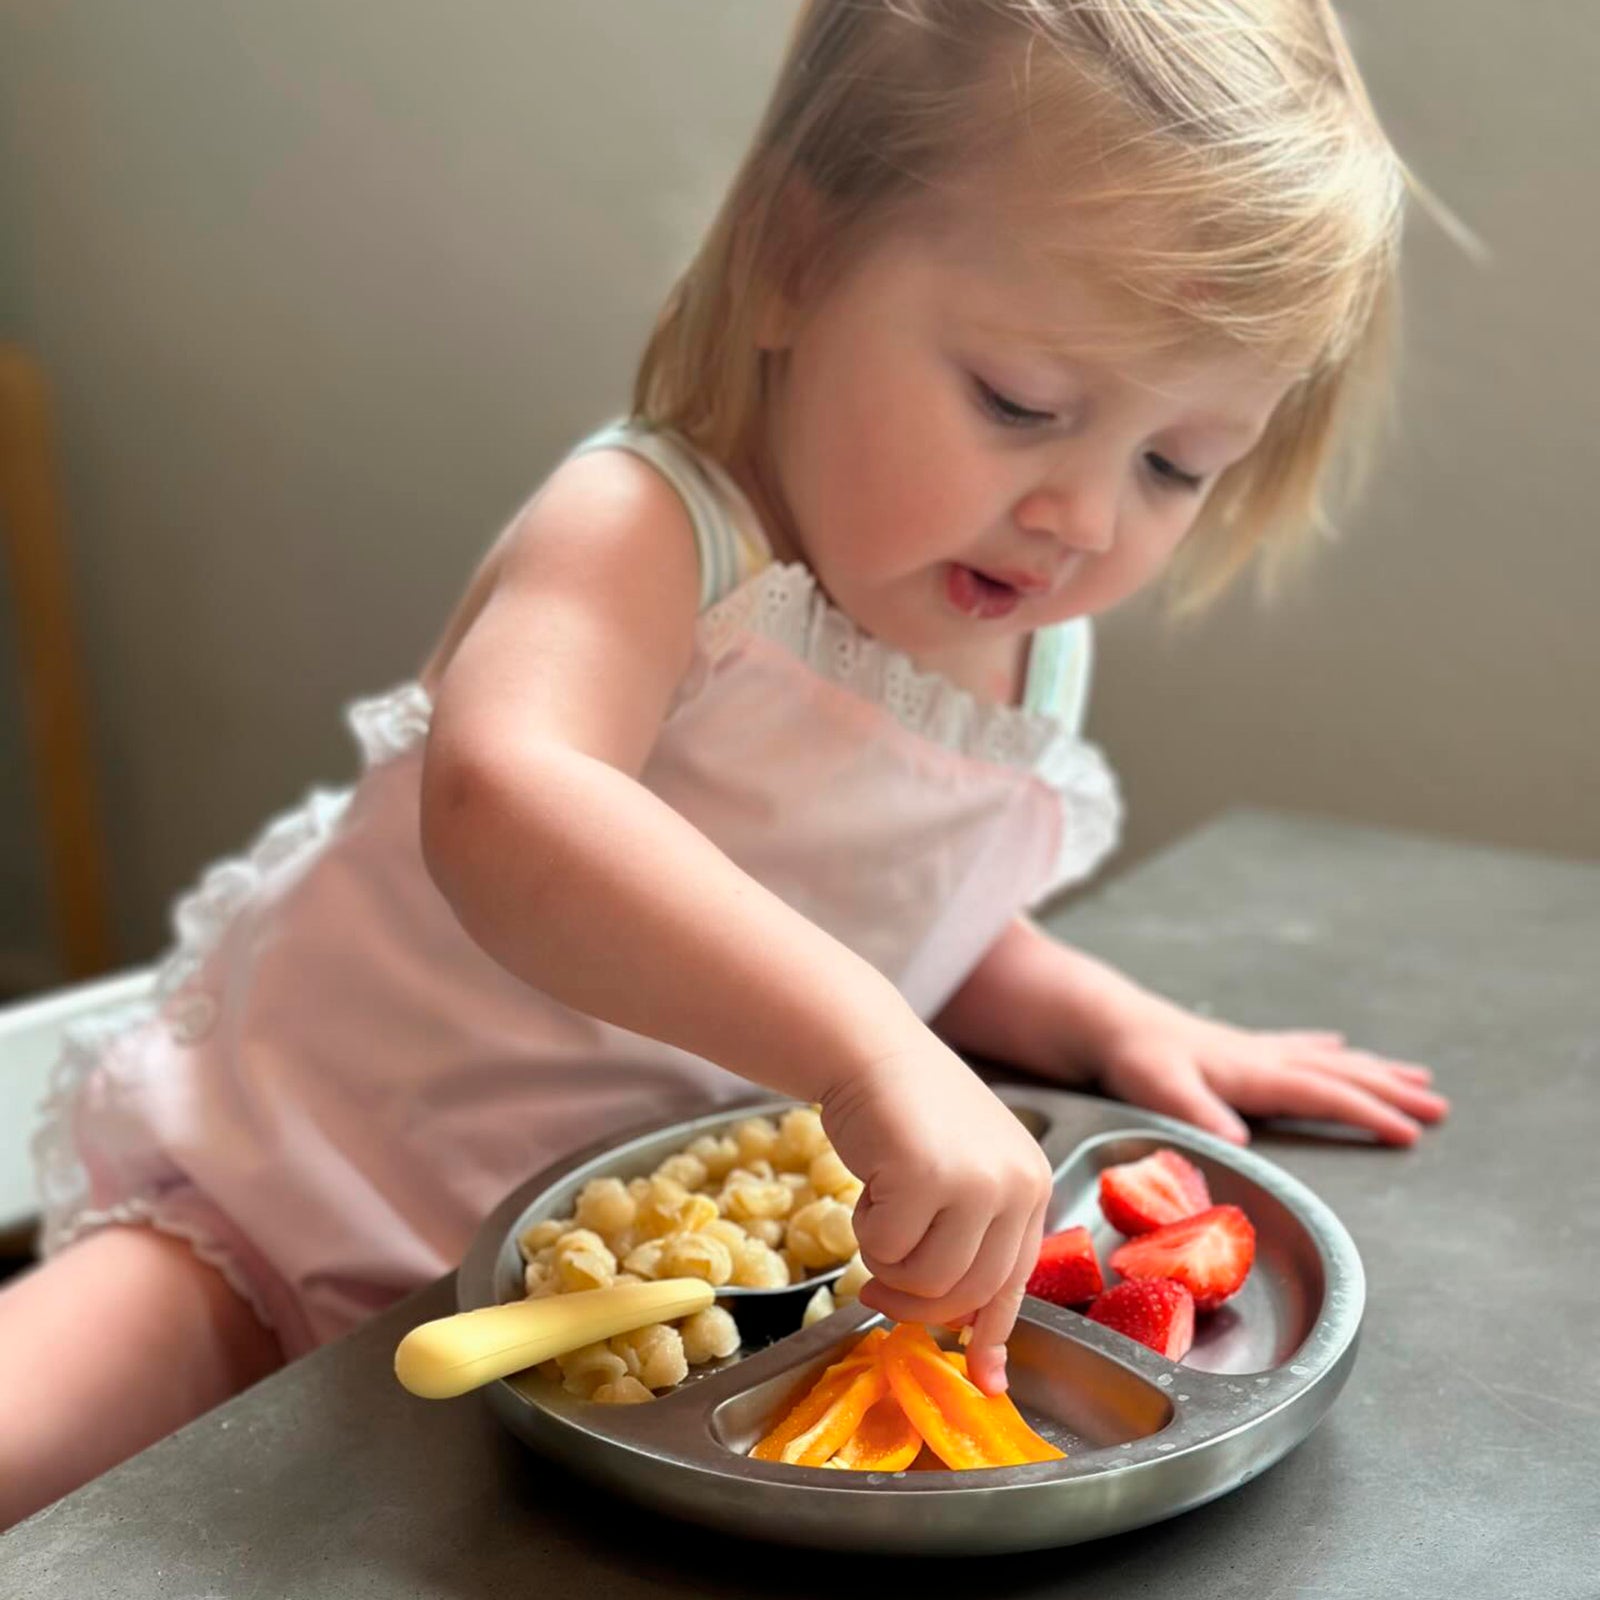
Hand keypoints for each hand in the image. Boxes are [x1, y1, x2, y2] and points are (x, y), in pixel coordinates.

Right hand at [818, 1036, 1053, 1397]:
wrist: (868, 1049)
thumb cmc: (905, 1110)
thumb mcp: (960, 1171)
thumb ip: (971, 1237)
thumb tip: (968, 1334)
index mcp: (1032, 1183)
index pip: (1015, 1281)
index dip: (992, 1333)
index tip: (985, 1379)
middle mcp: (1018, 1183)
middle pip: (969, 1294)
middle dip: (914, 1301)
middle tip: (875, 1285)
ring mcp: (977, 1180)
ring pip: (929, 1281)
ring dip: (886, 1260)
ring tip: (877, 1212)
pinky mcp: (929, 1176)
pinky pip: (889, 1250)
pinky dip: (864, 1231)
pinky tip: (868, 1186)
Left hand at [1093, 997, 1448, 1146]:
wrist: (1103, 1020)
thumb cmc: (1131, 1057)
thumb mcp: (1159, 1089)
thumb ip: (1199, 1113)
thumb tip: (1241, 1142)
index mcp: (1253, 1072)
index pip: (1324, 1094)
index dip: (1369, 1113)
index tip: (1412, 1133)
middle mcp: (1261, 1058)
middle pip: (1340, 1074)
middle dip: (1391, 1091)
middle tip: (1440, 1107)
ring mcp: (1250, 1051)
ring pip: (1327, 1060)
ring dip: (1372, 1070)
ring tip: (1416, 1076)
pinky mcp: (1233, 1049)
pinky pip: (1295, 1048)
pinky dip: (1323, 1050)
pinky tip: (1336, 1045)